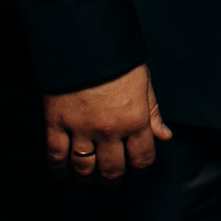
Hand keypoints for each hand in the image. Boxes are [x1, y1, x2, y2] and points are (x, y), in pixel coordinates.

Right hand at [43, 63, 171, 181]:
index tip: (137, 168)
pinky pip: (56, 156)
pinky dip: (60, 168)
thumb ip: (153, 113)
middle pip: (112, 170)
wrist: (82, 42)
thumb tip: (164, 136)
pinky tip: (65, 170)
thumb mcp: (143, 83)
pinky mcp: (56, 124)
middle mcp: (109, 130)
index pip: (142, 159)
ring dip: (88, 177)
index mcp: (134, 119)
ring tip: (91, 175)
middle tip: (112, 175)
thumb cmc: (116, 61)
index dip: (141, 168)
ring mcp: (81, 129)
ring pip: (84, 168)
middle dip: (114, 177)